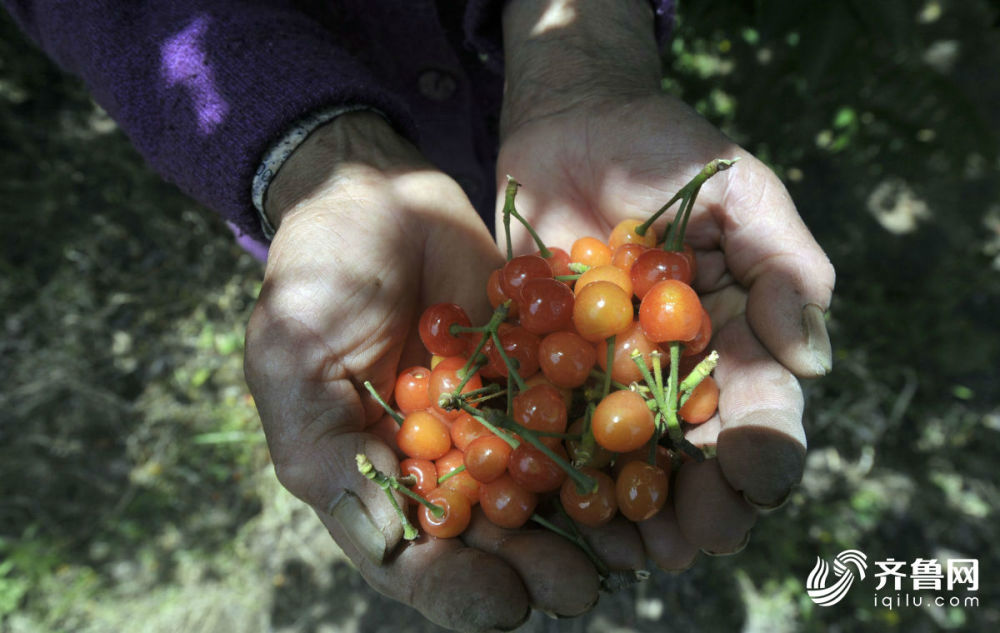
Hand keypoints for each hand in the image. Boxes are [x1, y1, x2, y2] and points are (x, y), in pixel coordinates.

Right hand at [243, 113, 605, 631]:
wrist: (377, 194)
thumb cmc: (318, 275)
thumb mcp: (293, 357)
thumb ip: (324, 450)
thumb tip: (386, 543)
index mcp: (371, 473)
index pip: (409, 555)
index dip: (454, 589)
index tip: (505, 603)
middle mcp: (435, 460)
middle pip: (485, 537)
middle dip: (534, 567)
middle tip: (581, 588)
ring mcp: (488, 420)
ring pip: (538, 489)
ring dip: (579, 527)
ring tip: (625, 552)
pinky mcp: (533, 375)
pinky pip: (570, 420)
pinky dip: (603, 450)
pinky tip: (642, 473)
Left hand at [498, 1, 835, 563]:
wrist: (573, 124)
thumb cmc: (669, 146)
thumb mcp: (740, 190)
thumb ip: (784, 266)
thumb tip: (812, 363)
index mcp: (737, 335)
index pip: (763, 408)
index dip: (763, 453)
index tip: (754, 486)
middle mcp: (677, 367)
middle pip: (698, 452)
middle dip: (700, 504)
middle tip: (689, 545)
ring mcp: (611, 372)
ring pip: (630, 457)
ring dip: (634, 509)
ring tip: (627, 549)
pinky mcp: (549, 363)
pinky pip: (556, 424)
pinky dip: (560, 468)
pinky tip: (558, 505)